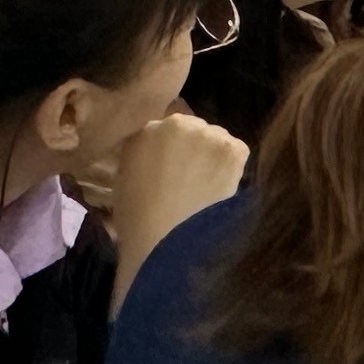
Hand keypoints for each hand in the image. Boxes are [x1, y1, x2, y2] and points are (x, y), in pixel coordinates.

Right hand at [106, 112, 247, 303]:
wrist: (162, 240)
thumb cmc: (136, 217)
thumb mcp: (125, 177)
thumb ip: (142, 154)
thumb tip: (158, 154)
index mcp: (145, 129)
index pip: (168, 129)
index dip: (174, 149)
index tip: (176, 167)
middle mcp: (177, 123)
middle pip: (194, 129)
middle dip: (195, 148)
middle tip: (193, 177)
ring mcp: (207, 134)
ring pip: (217, 139)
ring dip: (215, 156)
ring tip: (208, 185)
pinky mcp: (231, 149)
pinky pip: (237, 151)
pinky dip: (232, 168)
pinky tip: (221, 188)